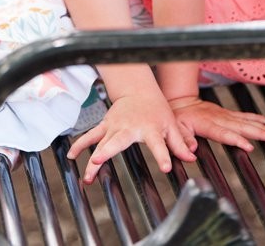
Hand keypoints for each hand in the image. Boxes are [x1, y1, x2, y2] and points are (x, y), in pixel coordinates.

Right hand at [67, 92, 196, 181]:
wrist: (138, 90)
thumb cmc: (156, 109)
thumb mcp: (171, 124)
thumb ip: (180, 143)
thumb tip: (192, 157)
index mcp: (151, 128)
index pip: (159, 144)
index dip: (163, 155)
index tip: (166, 167)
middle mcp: (130, 128)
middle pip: (119, 140)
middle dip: (108, 150)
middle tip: (98, 161)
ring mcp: (115, 127)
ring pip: (102, 142)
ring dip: (93, 157)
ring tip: (88, 174)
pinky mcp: (105, 126)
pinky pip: (91, 136)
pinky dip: (81, 145)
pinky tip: (72, 156)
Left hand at [169, 96, 264, 151]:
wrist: (181, 101)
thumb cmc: (178, 117)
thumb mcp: (176, 130)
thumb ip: (183, 141)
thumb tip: (191, 152)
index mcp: (207, 124)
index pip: (224, 134)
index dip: (237, 140)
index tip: (249, 147)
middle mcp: (219, 118)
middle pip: (241, 127)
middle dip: (259, 133)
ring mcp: (224, 115)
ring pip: (246, 121)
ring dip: (261, 127)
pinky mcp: (227, 114)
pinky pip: (244, 116)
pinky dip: (256, 118)